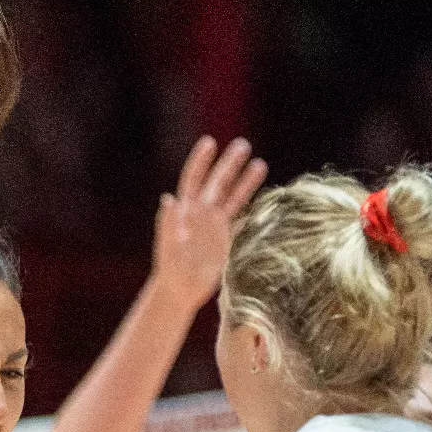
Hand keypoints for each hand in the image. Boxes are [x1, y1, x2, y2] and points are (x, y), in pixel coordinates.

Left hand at [151, 137, 268, 309]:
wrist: (180, 289)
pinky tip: (264, 194)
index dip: (201, 162)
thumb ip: (168, 223)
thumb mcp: (167, 246)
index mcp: (186, 211)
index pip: (194, 180)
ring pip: (232, 196)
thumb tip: (168, 198)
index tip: (210, 143)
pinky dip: (250, 204)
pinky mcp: (225, 237)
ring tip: (261, 163)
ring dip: (245, 181)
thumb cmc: (170, 269)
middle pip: (217, 183)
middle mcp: (201, 213)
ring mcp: (214, 224)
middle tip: (243, 144)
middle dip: (229, 164)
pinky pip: (239, 215)